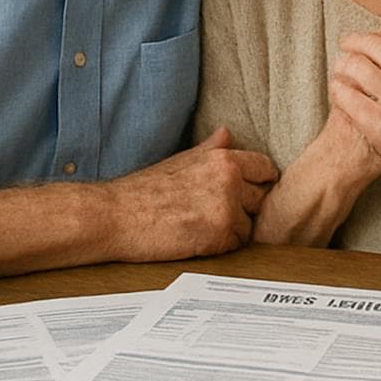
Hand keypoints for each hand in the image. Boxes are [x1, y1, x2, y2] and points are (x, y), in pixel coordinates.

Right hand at [102, 127, 277, 261]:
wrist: (114, 216)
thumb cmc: (142, 190)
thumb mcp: (180, 160)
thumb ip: (210, 149)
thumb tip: (228, 133)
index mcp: (222, 158)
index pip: (266, 168)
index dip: (260, 183)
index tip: (250, 194)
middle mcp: (230, 179)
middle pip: (262, 199)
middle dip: (246, 210)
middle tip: (217, 216)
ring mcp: (226, 207)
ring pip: (250, 225)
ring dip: (233, 231)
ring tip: (203, 228)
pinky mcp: (218, 234)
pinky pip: (236, 246)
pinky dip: (222, 247)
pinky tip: (198, 240)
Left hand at [328, 10, 380, 190]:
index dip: (377, 32)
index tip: (366, 40)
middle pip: (373, 45)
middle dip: (353, 44)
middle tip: (345, 49)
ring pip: (356, 67)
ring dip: (342, 65)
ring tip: (340, 69)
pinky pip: (347, 96)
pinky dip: (338, 90)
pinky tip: (339, 91)